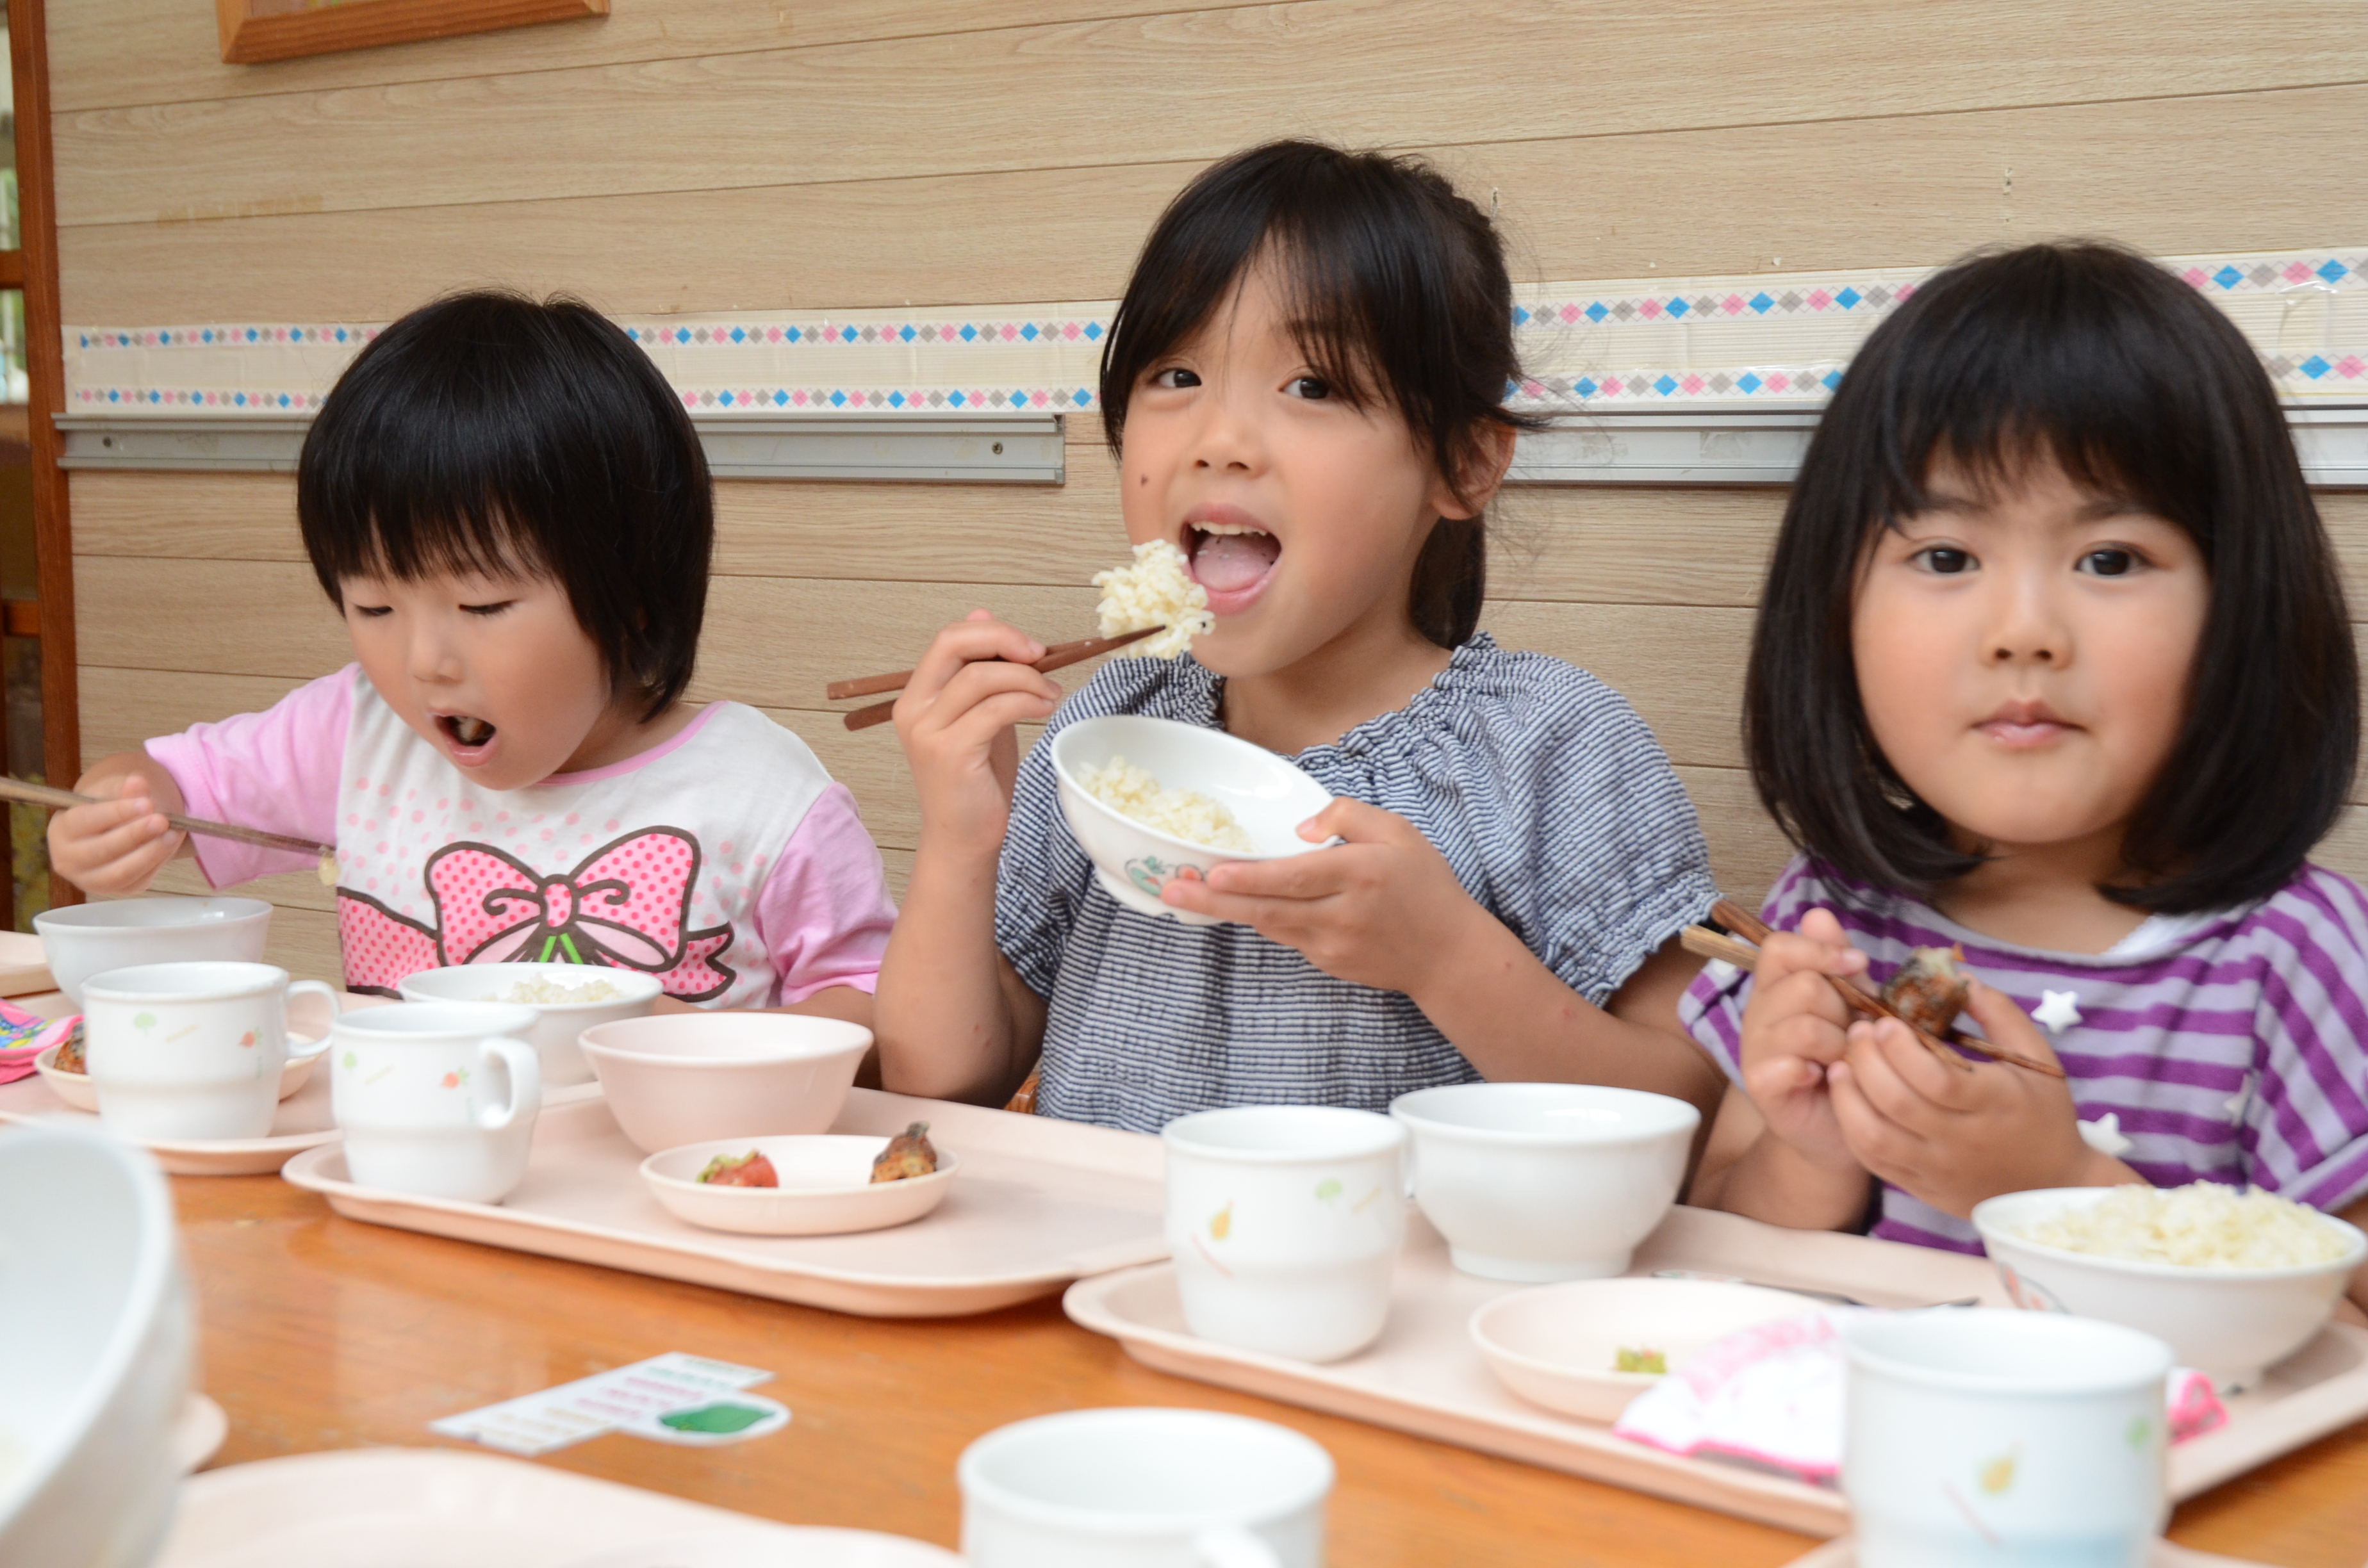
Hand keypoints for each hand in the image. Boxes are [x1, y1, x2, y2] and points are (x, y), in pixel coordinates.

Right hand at [47, 773, 182, 895]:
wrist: (115, 828)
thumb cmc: (109, 807)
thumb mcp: (113, 792)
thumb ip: (124, 789)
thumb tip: (138, 781)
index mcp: (61, 830)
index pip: (85, 821)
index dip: (116, 812)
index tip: (146, 803)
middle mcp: (69, 860)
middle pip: (100, 851)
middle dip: (134, 835)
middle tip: (162, 820)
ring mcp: (91, 880)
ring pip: (119, 873)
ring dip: (149, 854)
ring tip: (172, 833)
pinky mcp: (117, 890)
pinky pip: (138, 880)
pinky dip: (156, 862)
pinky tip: (170, 844)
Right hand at [892, 610, 1061, 854]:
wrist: (965, 838)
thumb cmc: (976, 781)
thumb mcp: (982, 715)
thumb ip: (983, 671)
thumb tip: (984, 614)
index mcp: (917, 696)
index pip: (948, 639)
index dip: (992, 632)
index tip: (1030, 647)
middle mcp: (913, 709)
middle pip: (953, 643)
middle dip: (1004, 639)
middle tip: (1040, 655)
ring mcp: (928, 731)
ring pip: (980, 676)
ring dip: (1026, 678)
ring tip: (1051, 693)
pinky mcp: (949, 753)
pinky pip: (994, 709)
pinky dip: (1026, 701)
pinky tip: (1044, 709)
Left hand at [1159, 797, 1484, 994]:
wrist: (1450, 956)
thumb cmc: (1426, 887)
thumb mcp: (1399, 832)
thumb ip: (1349, 816)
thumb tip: (1301, 829)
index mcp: (1360, 873)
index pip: (1296, 875)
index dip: (1252, 876)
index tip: (1214, 871)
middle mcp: (1342, 912)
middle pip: (1269, 907)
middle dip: (1215, 899)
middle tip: (1171, 890)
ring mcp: (1332, 944)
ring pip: (1269, 924)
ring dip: (1225, 910)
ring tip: (1183, 895)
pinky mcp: (1327, 962)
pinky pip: (1286, 935)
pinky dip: (1259, 919)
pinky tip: (1231, 904)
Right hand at [1734, 906, 1870, 1176]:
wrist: (1840, 1125)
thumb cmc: (1848, 1060)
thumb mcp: (1852, 1004)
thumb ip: (1837, 962)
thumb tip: (1819, 914)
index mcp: (1776, 987)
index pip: (1780, 947)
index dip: (1820, 951)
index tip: (1856, 967)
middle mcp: (1758, 1013)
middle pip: (1803, 987)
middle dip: (1843, 1011)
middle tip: (1851, 1035)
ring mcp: (1754, 1049)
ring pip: (1805, 1027)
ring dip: (1839, 1046)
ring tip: (1843, 1061)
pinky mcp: (1760, 1085)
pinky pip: (1787, 1065)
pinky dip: (1814, 1071)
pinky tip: (1822, 1079)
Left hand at [1828, 980, 2119, 1218]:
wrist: (2050, 1188)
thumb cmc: (2043, 1114)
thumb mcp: (2036, 1059)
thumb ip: (1999, 1013)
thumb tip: (1957, 975)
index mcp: (1994, 1104)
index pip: (1937, 1079)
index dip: (1902, 1049)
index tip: (1886, 1022)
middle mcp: (1962, 1141)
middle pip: (1898, 1104)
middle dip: (1867, 1061)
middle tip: (1857, 1031)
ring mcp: (1937, 1168)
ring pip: (1875, 1137)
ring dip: (1848, 1096)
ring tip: (1841, 1063)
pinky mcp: (1919, 1187)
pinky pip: (1873, 1160)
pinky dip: (1851, 1127)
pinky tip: (1848, 1098)